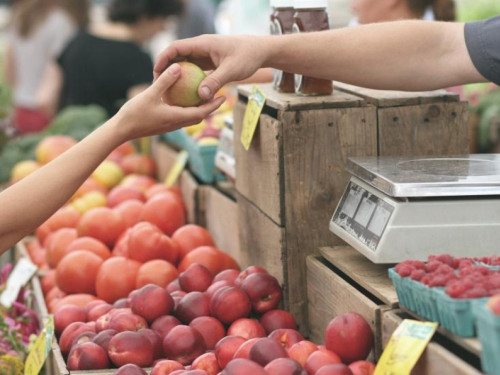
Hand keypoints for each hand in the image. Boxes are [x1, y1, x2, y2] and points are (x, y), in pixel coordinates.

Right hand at [114, 63, 225, 141]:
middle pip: (199, 116)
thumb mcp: (150, 94)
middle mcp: (176, 124)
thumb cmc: (134, 113)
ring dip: (199, 109)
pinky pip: (180, 116)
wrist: (121, 131)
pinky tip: (183, 99)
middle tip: (219, 96)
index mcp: (176, 118)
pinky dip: (187, 109)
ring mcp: (169, 126)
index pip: (201, 113)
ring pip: (190, 118)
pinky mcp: (163, 125)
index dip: (214, 105)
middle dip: (211, 107)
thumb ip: (165, 81)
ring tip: (205, 97)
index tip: (223, 97)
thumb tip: (178, 67)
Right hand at [154, 35, 269, 100]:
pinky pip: (194, 70)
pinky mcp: (210, 62)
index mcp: (202, 44)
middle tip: (157, 85)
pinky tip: (185, 94)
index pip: (176, 48)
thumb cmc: (248, 57)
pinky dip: (188, 80)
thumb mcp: (231, 70)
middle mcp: (201, 47)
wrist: (261, 51)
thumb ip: (215, 82)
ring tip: (168, 90)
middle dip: (166, 68)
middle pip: (177, 56)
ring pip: (185, 63)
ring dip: (176, 75)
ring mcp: (205, 55)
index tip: (156, 72)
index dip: (163, 58)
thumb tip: (200, 96)